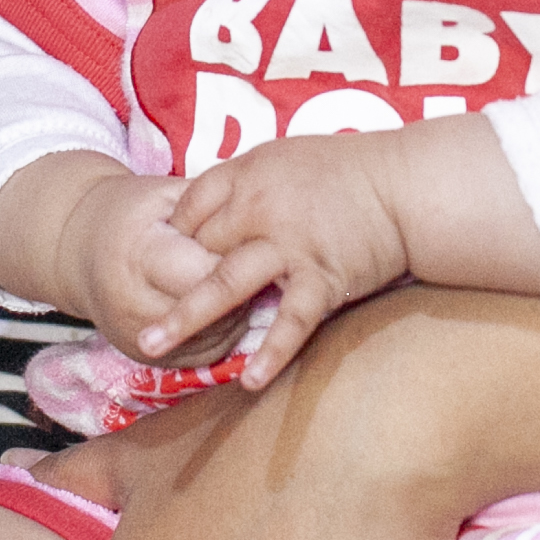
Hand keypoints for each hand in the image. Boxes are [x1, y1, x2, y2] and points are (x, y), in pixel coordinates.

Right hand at [43, 166, 243, 359]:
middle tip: (260, 266)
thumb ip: (211, 210)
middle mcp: (135, 306)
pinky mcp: (147, 362)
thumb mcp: (166, 195)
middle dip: (243, 290)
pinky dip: (225, 334)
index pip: (206, 274)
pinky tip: (228, 308)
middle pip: (213, 311)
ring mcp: (138, 340)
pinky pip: (206, 356)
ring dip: (239, 314)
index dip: (238, 259)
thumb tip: (260, 225)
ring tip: (245, 284)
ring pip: (216, 338)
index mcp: (140, 256)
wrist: (80, 250)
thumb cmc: (132, 214)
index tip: (258, 244)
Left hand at [155, 133, 414, 383]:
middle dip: (168, 279)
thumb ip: (253, 183)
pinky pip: (290, 321)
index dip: (175, 234)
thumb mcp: (290, 159)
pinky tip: (249, 380)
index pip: (193, 206)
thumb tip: (224, 209)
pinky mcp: (321, 277)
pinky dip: (271, 353)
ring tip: (153, 346)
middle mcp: (260, 207)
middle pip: (198, 247)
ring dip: (186, 318)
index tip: (164, 259)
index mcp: (251, 172)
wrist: (408, 185)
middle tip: (131, 312)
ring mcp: (288, 245)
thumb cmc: (353, 171)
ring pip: (224, 284)